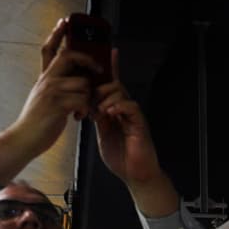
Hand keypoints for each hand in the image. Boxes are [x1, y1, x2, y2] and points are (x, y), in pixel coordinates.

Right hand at [8, 19, 103, 161]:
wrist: (25, 138)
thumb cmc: (39, 121)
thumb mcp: (45, 98)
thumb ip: (58, 86)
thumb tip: (78, 80)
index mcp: (44, 78)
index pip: (49, 49)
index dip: (57, 34)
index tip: (64, 21)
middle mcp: (46, 80)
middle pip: (69, 56)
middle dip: (88, 60)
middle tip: (99, 67)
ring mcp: (51, 91)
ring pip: (82, 82)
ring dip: (90, 95)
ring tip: (86, 108)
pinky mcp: (57, 104)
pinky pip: (82, 99)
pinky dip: (86, 108)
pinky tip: (80, 116)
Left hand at [91, 51, 177, 216]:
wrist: (136, 176)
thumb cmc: (122, 158)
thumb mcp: (102, 134)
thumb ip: (97, 118)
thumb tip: (88, 105)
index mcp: (115, 111)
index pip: (110, 86)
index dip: (108, 68)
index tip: (104, 53)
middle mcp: (125, 110)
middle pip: (113, 84)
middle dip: (99, 87)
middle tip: (90, 98)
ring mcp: (133, 116)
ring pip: (119, 92)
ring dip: (106, 98)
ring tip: (99, 111)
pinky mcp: (140, 123)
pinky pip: (130, 106)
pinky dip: (118, 106)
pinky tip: (110, 113)